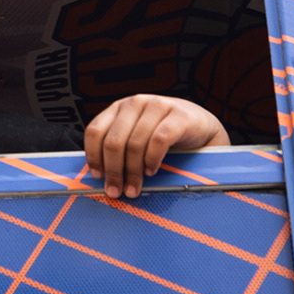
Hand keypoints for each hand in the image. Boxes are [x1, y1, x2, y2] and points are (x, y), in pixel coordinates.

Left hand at [81, 94, 227, 201]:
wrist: (200, 126)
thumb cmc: (165, 135)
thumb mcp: (138, 138)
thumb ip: (121, 150)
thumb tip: (103, 179)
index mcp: (120, 108)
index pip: (95, 131)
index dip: (94, 156)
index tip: (98, 176)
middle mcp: (135, 103)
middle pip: (114, 141)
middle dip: (114, 171)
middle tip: (117, 191)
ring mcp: (157, 106)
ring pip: (135, 144)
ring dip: (133, 172)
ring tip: (135, 186)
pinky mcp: (178, 115)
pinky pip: (159, 140)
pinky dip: (153, 159)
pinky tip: (152, 170)